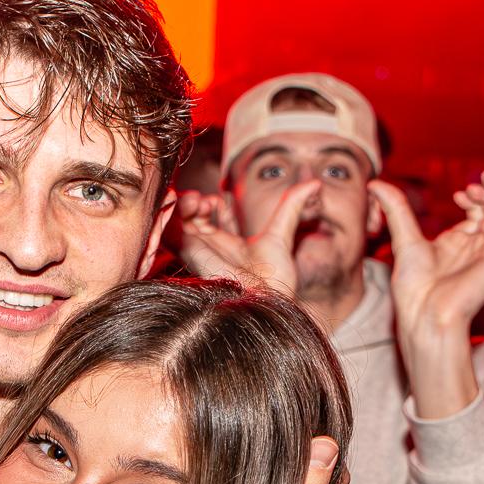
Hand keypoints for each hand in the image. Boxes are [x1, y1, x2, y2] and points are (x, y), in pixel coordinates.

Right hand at [174, 180, 320, 298]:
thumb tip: (314, 183)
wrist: (267, 301)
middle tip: (205, 199)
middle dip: (193, 202)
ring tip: (198, 200)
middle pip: (190, 218)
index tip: (219, 199)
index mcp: (228, 245)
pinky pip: (169, 229)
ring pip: (177, 221)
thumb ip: (292, 207)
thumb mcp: (282, 234)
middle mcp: (211, 249)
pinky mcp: (189, 253)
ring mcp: (199, 251)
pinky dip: (175, 213)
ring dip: (183, 205)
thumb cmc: (275, 280)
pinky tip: (191, 204)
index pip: (210, 219)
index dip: (210, 204)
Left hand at [370, 173, 483, 418]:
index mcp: (457, 244)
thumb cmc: (414, 285)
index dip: (472, 199)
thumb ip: (395, 208)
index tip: (459, 194)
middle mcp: (477, 247)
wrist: (426, 311)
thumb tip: (374, 183)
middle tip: (472, 186)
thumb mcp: (404, 237)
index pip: (476, 214)